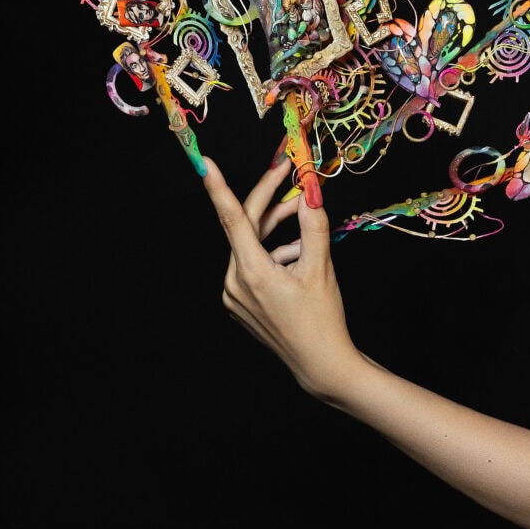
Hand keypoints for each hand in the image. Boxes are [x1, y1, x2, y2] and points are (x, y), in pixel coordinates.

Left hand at [201, 156, 364, 400]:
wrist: (320, 364)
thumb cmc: (323, 318)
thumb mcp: (321, 267)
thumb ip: (313, 224)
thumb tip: (310, 191)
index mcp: (252, 273)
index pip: (232, 219)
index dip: (218, 188)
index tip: (206, 163)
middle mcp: (235, 283)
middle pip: (247, 228)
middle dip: (271, 202)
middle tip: (288, 175)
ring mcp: (234, 295)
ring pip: (252, 245)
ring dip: (277, 230)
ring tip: (306, 225)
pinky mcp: (239, 302)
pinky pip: (253, 263)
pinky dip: (274, 253)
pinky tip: (298, 258)